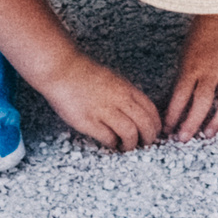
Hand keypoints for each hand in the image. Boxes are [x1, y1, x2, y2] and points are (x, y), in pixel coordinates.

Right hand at [32, 50, 162, 151]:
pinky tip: (109, 143)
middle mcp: (119, 99)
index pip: (152, 111)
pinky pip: (108, 138)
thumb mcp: (113, 80)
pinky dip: (112, 144)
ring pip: (130, 133)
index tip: (152, 134)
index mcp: (127, 89)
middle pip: (145, 124)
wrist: (61, 69)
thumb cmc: (85, 75)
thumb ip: (126, 94)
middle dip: (148, 139)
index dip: (155, 126)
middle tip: (144, 146)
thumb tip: (137, 113)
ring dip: (131, 145)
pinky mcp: (88, 121)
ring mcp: (104, 110)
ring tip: (126, 148)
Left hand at [163, 11, 217, 142]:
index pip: (180, 96)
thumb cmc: (202, 37)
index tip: (167, 128)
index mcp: (191, 67)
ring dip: (214, 122)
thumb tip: (176, 105)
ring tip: (206, 135)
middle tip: (183, 138)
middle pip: (200, 103)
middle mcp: (210, 72)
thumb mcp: (186, 57)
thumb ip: (184, 80)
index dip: (173, 115)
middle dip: (191, 123)